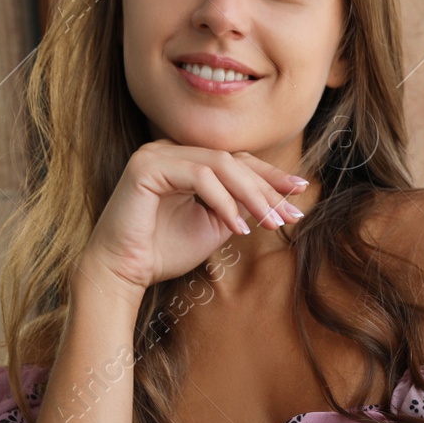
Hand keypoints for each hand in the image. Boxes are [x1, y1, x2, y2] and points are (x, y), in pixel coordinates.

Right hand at [80, 140, 307, 291]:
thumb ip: (238, 205)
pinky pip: (198, 176)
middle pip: (233, 160)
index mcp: (184, 160)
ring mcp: (156, 153)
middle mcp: (169, 150)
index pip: (235, 160)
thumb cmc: (164, 251)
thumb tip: (276, 197)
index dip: (270, 176)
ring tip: (269, 223)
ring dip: (251, 195)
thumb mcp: (214, 225)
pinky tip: (236, 227)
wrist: (124, 272)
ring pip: (220, 164)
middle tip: (290, 214)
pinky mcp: (146, 166)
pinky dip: (223, 201)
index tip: (299, 192)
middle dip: (267, 187)